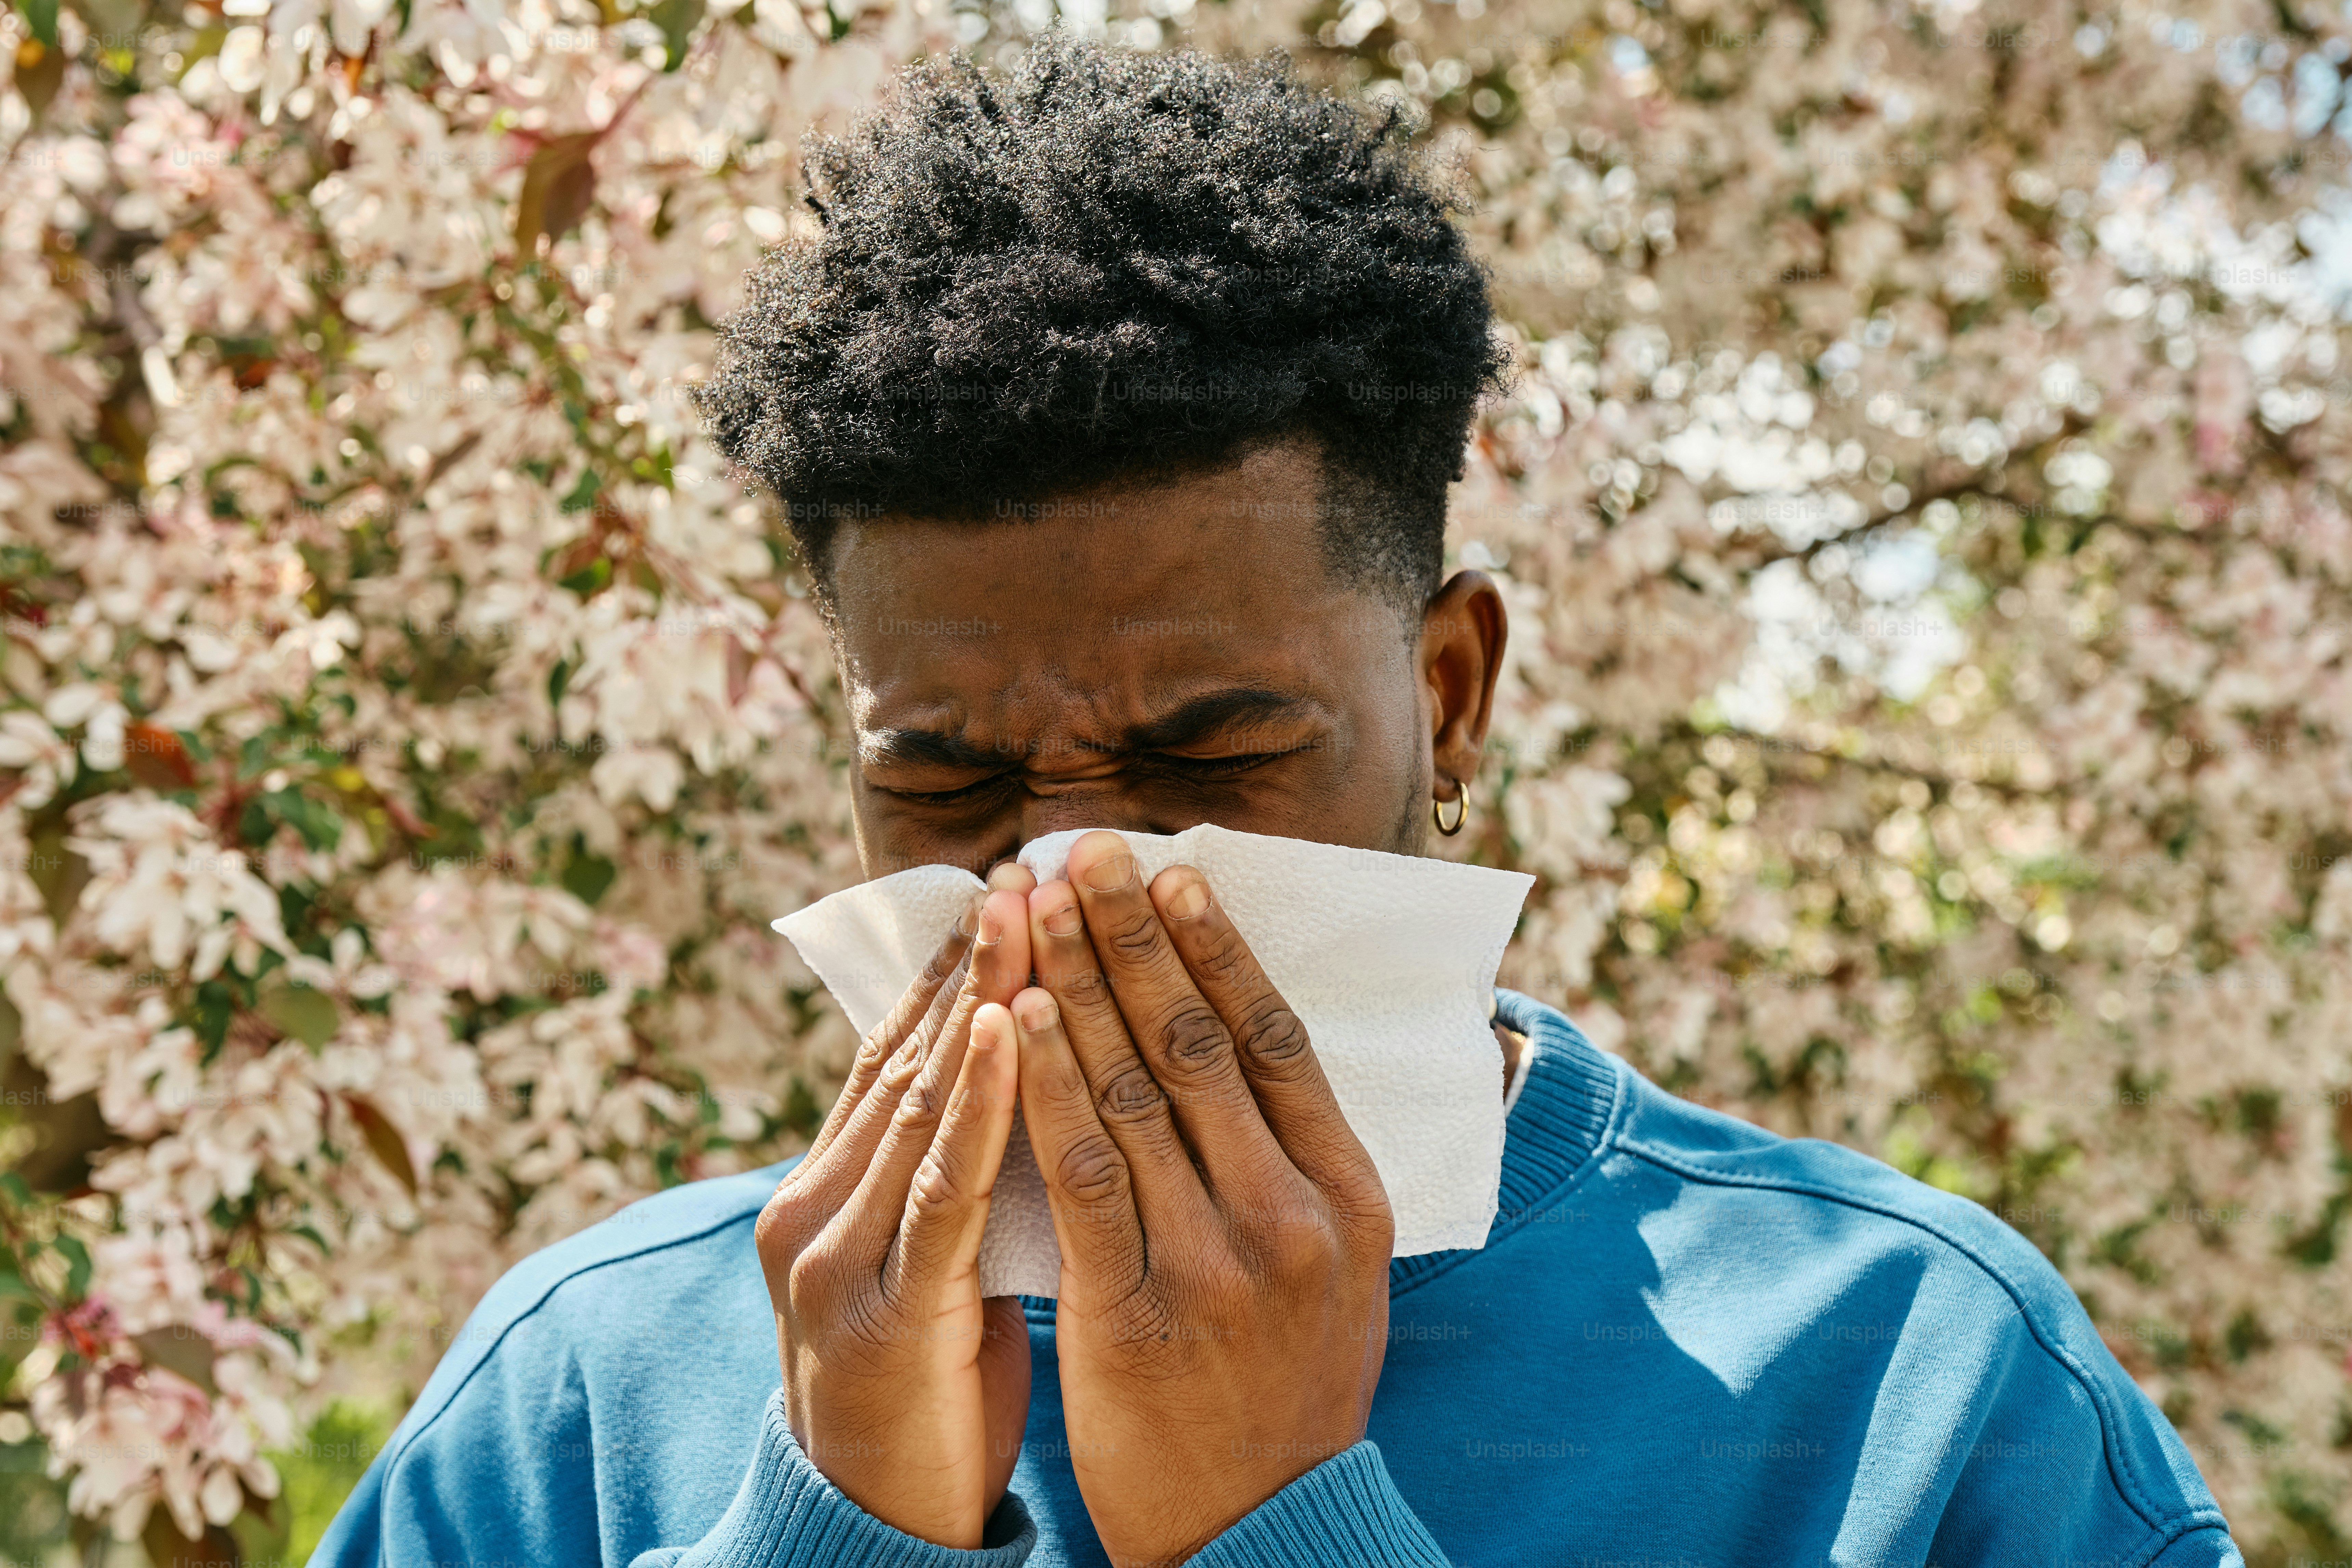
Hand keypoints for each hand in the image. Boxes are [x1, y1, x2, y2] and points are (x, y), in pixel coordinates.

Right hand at [755, 872, 1037, 1547]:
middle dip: (970, 958)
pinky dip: (978, 1102)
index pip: (895, 1055)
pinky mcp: (881, 1309)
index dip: (951, 969)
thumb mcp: (928, 1266)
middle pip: (903, 1057)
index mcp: (826, 1194)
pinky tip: (1015, 1029)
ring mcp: (837, 1256)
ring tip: (1026, 909)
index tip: (1010, 886)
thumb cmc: (925, 1392)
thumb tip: (1015, 1084)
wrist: (872, 1530)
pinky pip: (942, 1187)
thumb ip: (946, 1180)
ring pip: (918, 1101)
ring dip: (977, 998)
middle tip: (1028, 863)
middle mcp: (814, 1207)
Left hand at [1012, 830, 1394, 1566]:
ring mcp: (1219, 1265)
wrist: (1265, 1531)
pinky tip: (1009, 1021)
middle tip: (1082, 851)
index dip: (1221, 947)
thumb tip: (1262, 1050)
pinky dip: (1043, 1087)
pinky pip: (1082, 1173)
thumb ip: (1304, 1170)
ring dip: (1075, 987)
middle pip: (1203, 1043)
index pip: (1280, 1040)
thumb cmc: (1287, 1389)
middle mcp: (1295, 1219)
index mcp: (1353, 1200)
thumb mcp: (1338, 1276)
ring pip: (1136, 1091)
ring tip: (1033, 907)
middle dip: (1134, 936)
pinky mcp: (1137, 1313)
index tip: (1172, 871)